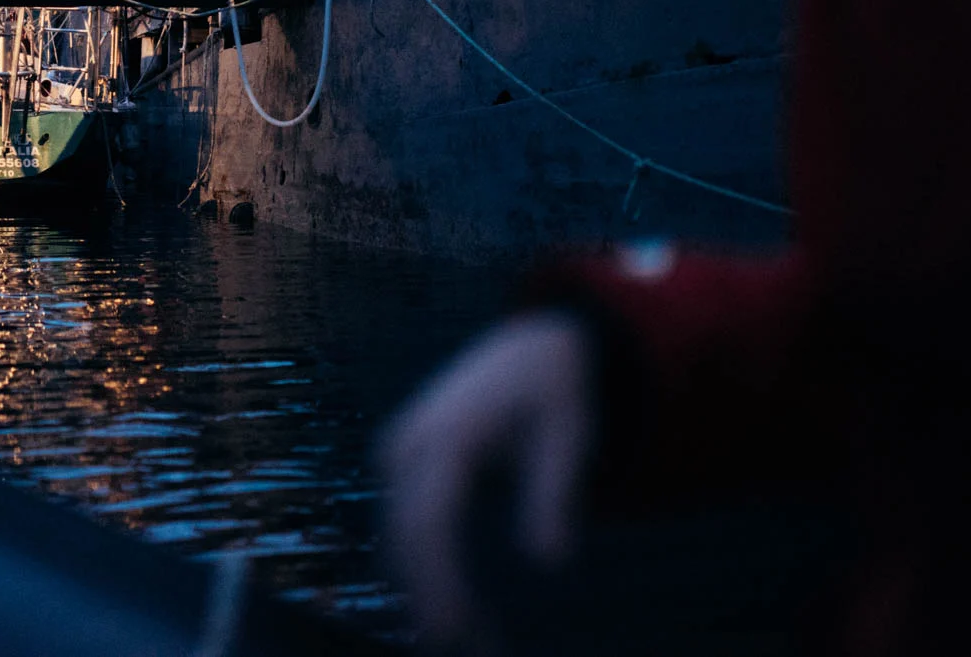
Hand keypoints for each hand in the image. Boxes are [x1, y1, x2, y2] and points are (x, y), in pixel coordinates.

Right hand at [379, 312, 592, 649]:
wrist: (532, 345)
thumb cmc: (556, 391)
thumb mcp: (569, 437)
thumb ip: (555, 495)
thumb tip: (549, 561)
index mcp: (447, 433)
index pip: (429, 519)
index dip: (437, 578)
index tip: (456, 629)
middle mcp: (411, 442)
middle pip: (406, 534)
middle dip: (431, 596)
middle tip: (469, 647)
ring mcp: (402, 452)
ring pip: (401, 535)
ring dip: (427, 588)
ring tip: (473, 639)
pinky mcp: (406, 464)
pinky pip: (409, 524)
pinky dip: (428, 567)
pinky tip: (461, 608)